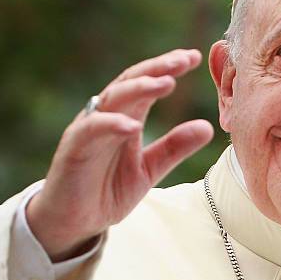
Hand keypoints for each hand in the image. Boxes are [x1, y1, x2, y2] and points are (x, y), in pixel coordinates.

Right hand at [26, 49, 213, 260]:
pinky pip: (91, 131)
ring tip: (165, 82)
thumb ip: (175, 147)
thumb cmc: (108, 189)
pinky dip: (111, 125)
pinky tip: (132, 125)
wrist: (75, 221)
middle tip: (183, 60)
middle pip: (131, 82)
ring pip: (112, 100)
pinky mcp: (73, 150)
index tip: (193, 58)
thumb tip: (207, 127)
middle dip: (157, 69)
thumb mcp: (150, 168)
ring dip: (139, 89)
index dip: (168, 69)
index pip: (148, 84)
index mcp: (127, 118)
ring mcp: (89, 131)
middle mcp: (107, 117)